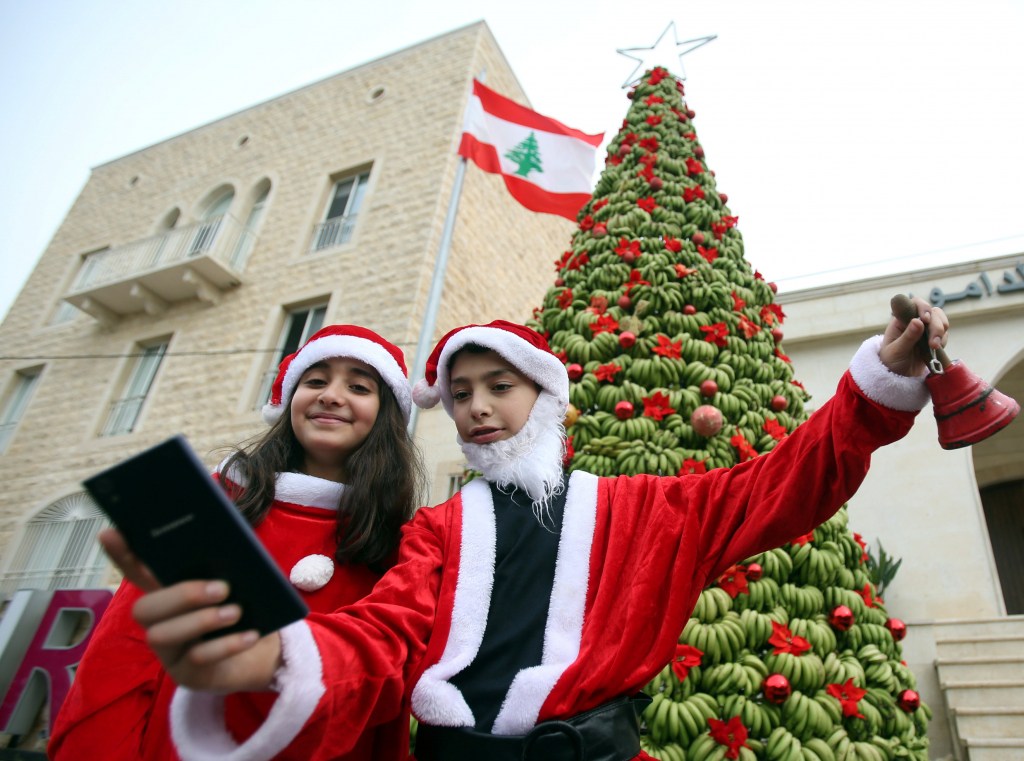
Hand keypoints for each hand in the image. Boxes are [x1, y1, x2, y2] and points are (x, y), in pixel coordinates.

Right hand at [99, 529, 281, 692]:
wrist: (260, 655)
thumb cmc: (242, 612)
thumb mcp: (236, 587)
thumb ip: (222, 568)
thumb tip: (225, 544)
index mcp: (168, 593)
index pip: (137, 572)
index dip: (122, 556)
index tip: (108, 533)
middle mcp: (160, 623)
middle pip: (144, 609)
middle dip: (181, 595)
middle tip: (222, 588)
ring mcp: (169, 652)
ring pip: (162, 636)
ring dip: (203, 620)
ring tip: (236, 611)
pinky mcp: (187, 675)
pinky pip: (198, 660)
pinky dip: (226, 645)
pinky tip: (250, 634)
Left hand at [879, 295, 948, 376]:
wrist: (897, 376)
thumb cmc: (891, 361)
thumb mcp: (896, 351)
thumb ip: (907, 337)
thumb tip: (918, 321)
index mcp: (901, 320)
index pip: (914, 303)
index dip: (923, 307)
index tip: (925, 319)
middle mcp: (914, 321)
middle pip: (932, 312)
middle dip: (936, 325)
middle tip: (933, 343)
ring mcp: (925, 329)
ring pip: (941, 321)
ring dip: (941, 332)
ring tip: (934, 347)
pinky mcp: (933, 339)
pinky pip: (944, 334)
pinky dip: (943, 340)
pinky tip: (936, 350)